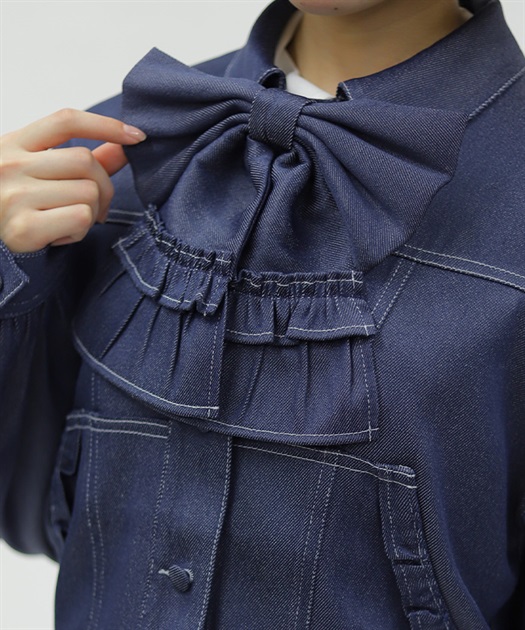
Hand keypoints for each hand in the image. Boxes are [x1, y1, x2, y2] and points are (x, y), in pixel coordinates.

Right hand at [0, 108, 145, 252]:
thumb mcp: (37, 173)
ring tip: (68, 222)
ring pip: (88, 193)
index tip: (137, 137)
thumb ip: (81, 161)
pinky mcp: (24, 228)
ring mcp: (15, 196)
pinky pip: (80, 219)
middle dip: (104, 187)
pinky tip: (60, 236)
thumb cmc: (15, 206)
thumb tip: (124, 147)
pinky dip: (80, 232)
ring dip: (92, 213)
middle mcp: (10, 165)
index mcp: (13, 144)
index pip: (66, 121)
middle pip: (86, 162)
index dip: (106, 125)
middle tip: (97, 207)